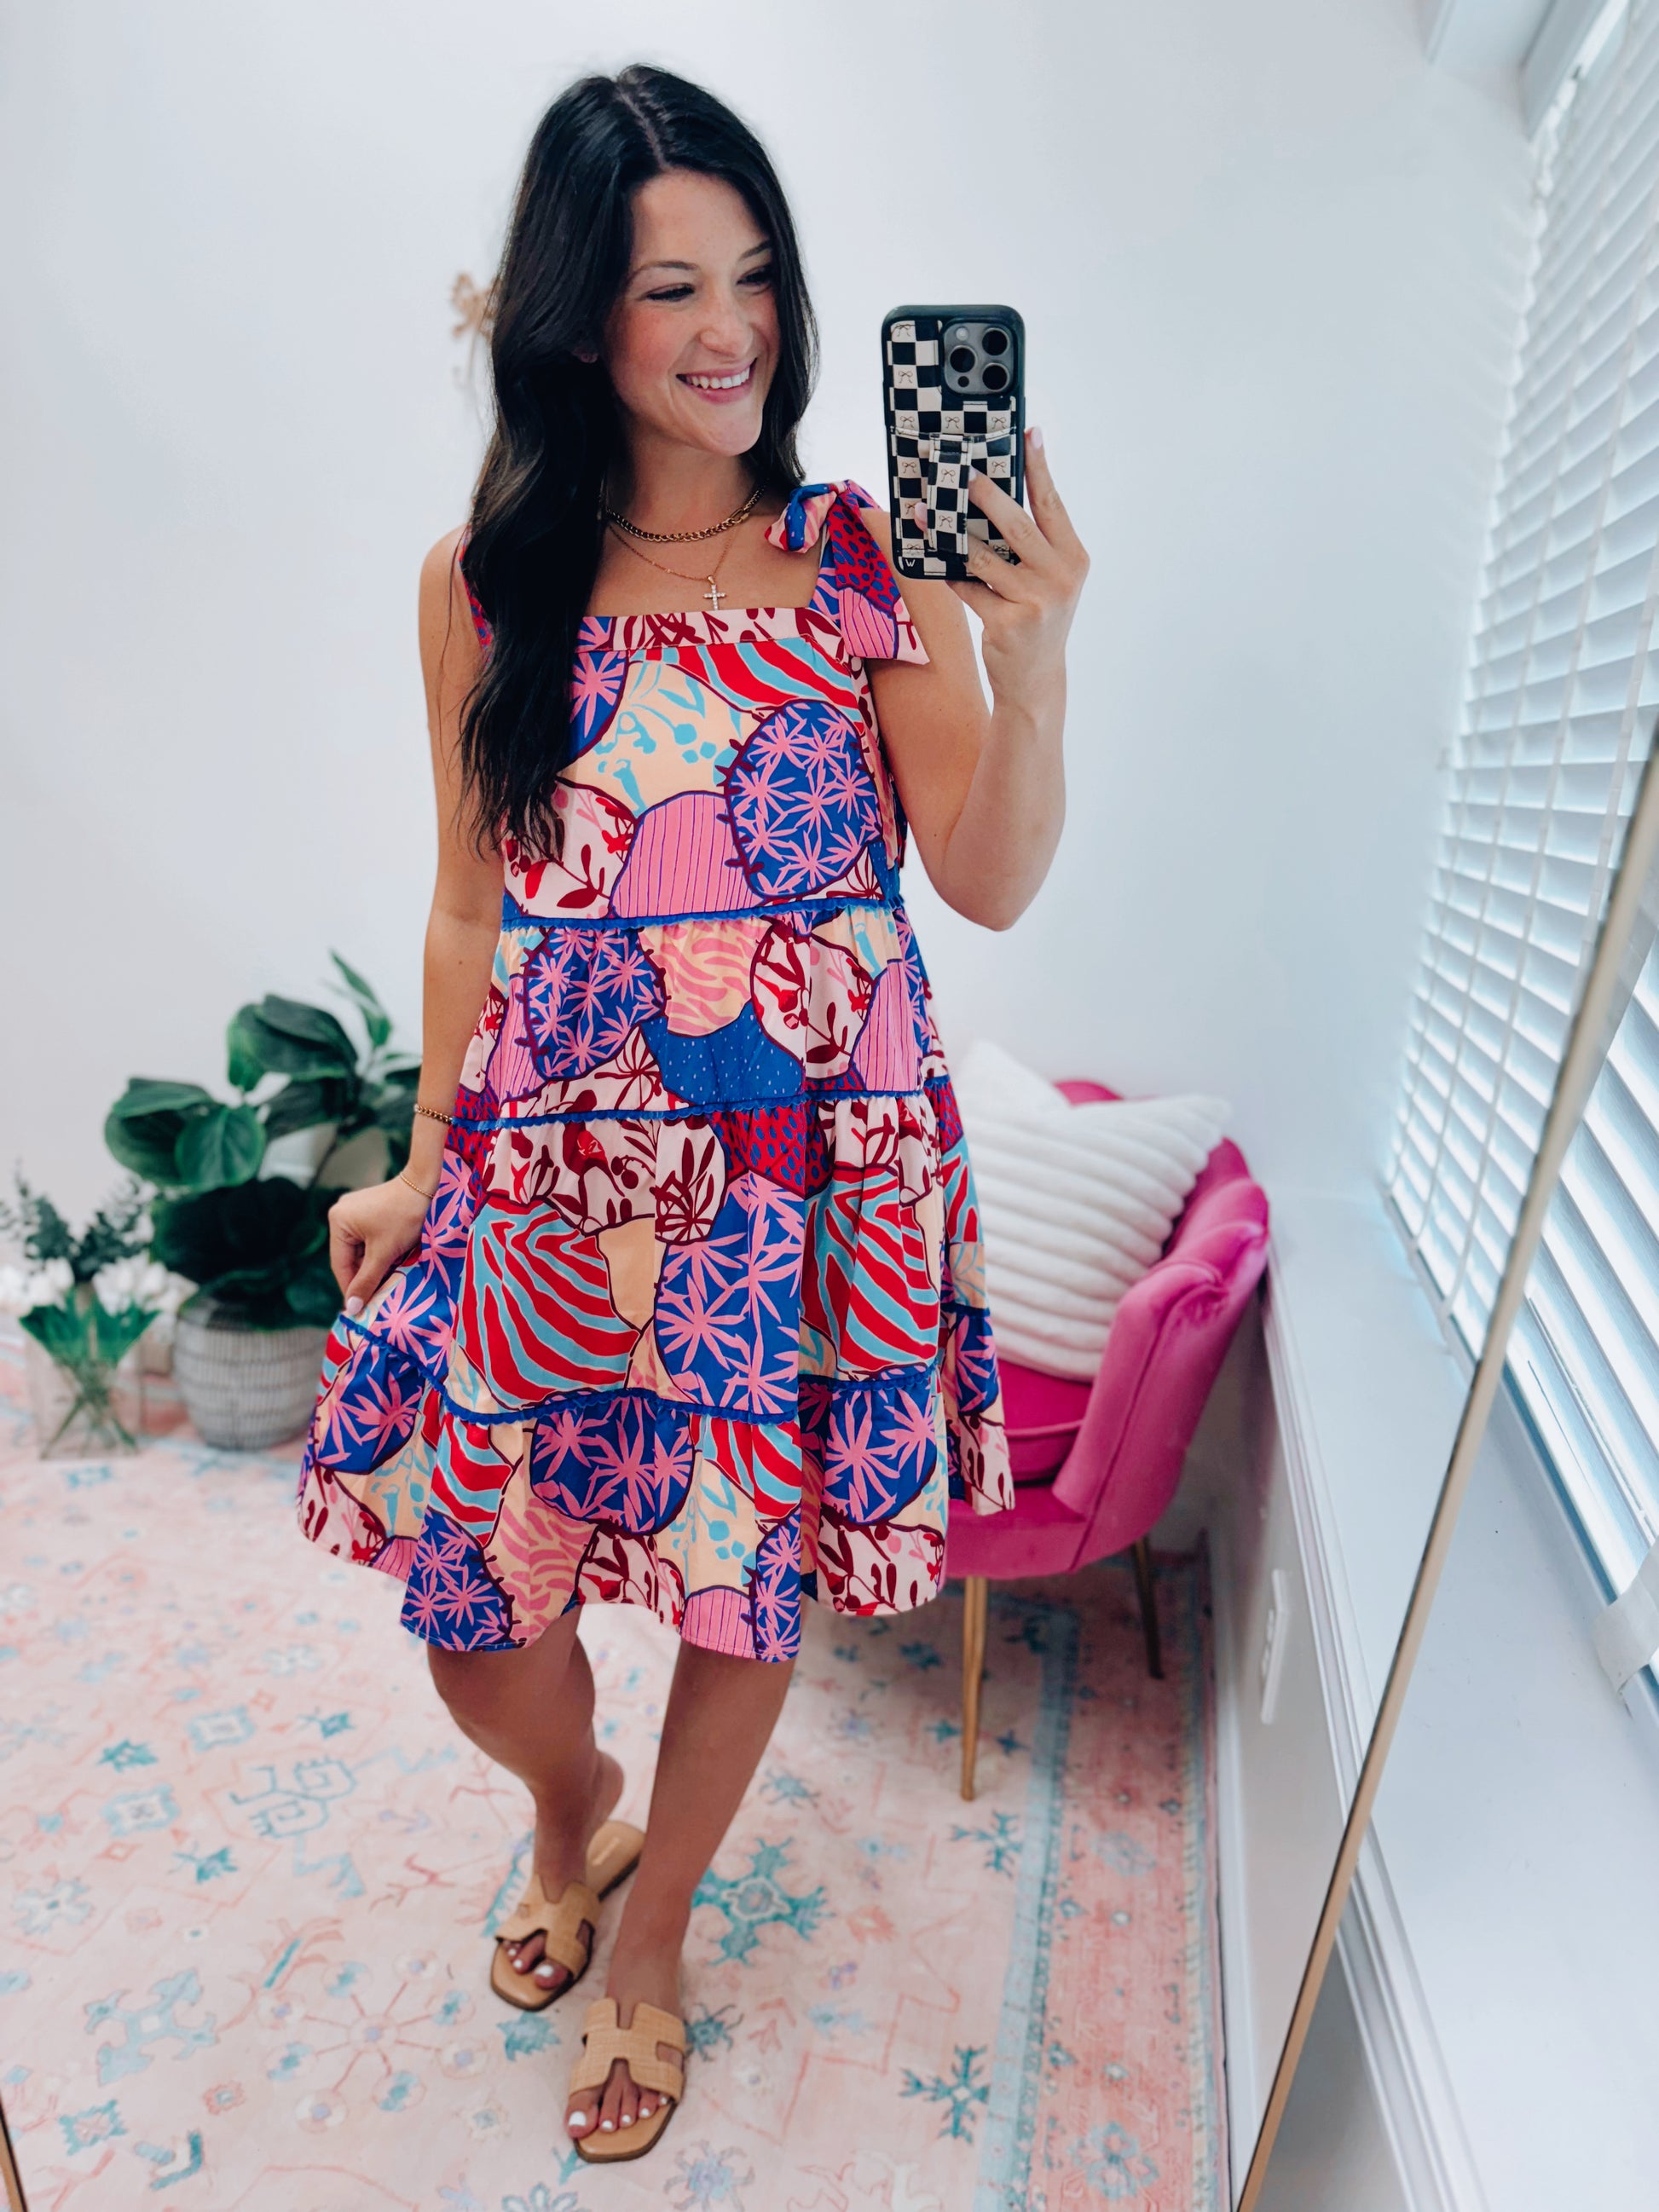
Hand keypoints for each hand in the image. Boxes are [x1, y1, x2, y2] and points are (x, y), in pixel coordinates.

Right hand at [328, 1174, 431, 1315]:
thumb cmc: (405, 1217)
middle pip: (350, 1257)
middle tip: (374, 1301)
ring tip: (385, 1285)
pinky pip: (368, 1240)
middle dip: (364, 1277)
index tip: (358, 1310)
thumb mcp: (384, 1253)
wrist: (426, 1185)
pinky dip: (377, 1253)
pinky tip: (390, 1265)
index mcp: (338, 1221)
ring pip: (360, 1250)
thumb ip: (367, 1281)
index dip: (350, 1288)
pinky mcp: (368, 1211)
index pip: (340, 1264)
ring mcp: (354, 1211)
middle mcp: (340, 1214)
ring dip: (372, 1266)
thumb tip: (351, 1308)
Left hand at [912, 428, 1088, 708]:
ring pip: (984, 556)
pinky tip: (934, 561)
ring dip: (951, 533)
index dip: (1039, 468)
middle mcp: (1060, 577)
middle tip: (964, 473)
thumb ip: (1029, 544)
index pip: (1052, 504)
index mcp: (1074, 558)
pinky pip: (968, 588)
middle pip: (1017, 524)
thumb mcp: (1046, 580)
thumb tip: (991, 497)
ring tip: (926, 511)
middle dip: (988, 495)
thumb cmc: (1036, 619)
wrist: (1036, 681)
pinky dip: (950, 574)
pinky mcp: (1006, 623)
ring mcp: (1035, 602)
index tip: (1029, 433)